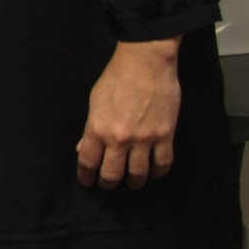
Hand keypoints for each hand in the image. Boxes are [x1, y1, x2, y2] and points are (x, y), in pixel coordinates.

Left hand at [76, 37, 181, 189]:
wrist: (146, 63)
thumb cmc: (117, 78)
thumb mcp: (94, 101)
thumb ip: (90, 128)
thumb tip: (83, 148)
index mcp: (98, 128)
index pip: (88, 162)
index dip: (86, 176)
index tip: (87, 182)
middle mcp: (119, 138)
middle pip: (112, 174)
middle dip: (107, 184)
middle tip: (107, 185)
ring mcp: (144, 139)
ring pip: (138, 174)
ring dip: (134, 182)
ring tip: (132, 183)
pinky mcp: (165, 136)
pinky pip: (163, 164)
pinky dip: (158, 173)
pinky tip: (154, 174)